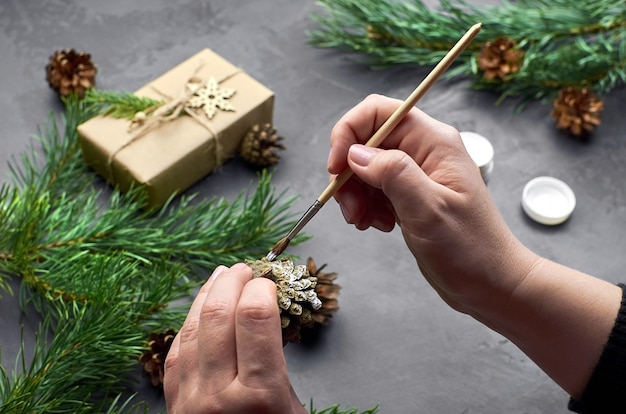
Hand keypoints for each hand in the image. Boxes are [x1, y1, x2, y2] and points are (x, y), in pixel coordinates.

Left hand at [164, 263, 305, 413]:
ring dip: (207, 295)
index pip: (254, 319)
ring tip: (221, 276)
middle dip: (233, 282)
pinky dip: (190, 323)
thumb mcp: (292, 408)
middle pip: (218, 316)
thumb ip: (278, 366)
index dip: (261, 289)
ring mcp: (189, 399)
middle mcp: (219, 395)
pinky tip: (200, 309)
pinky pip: (176, 352)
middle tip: (245, 270)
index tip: (269, 282)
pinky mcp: (173, 404)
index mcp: (260, 395)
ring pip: (192, 329)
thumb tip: (271, 320)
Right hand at [328, 94, 621, 397]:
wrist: (491, 284)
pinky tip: (376, 225)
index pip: (378, 112)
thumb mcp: (429, 210)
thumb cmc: (471, 249)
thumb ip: (393, 174)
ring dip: (356, 194)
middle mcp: (424, 151)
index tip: (336, 167)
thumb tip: (355, 153)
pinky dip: (366, 206)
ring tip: (364, 222)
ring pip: (366, 167)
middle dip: (350, 173)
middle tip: (350, 208)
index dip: (349, 132)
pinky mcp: (410, 195)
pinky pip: (375, 189)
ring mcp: (417, 174)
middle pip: (367, 141)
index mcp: (433, 142)